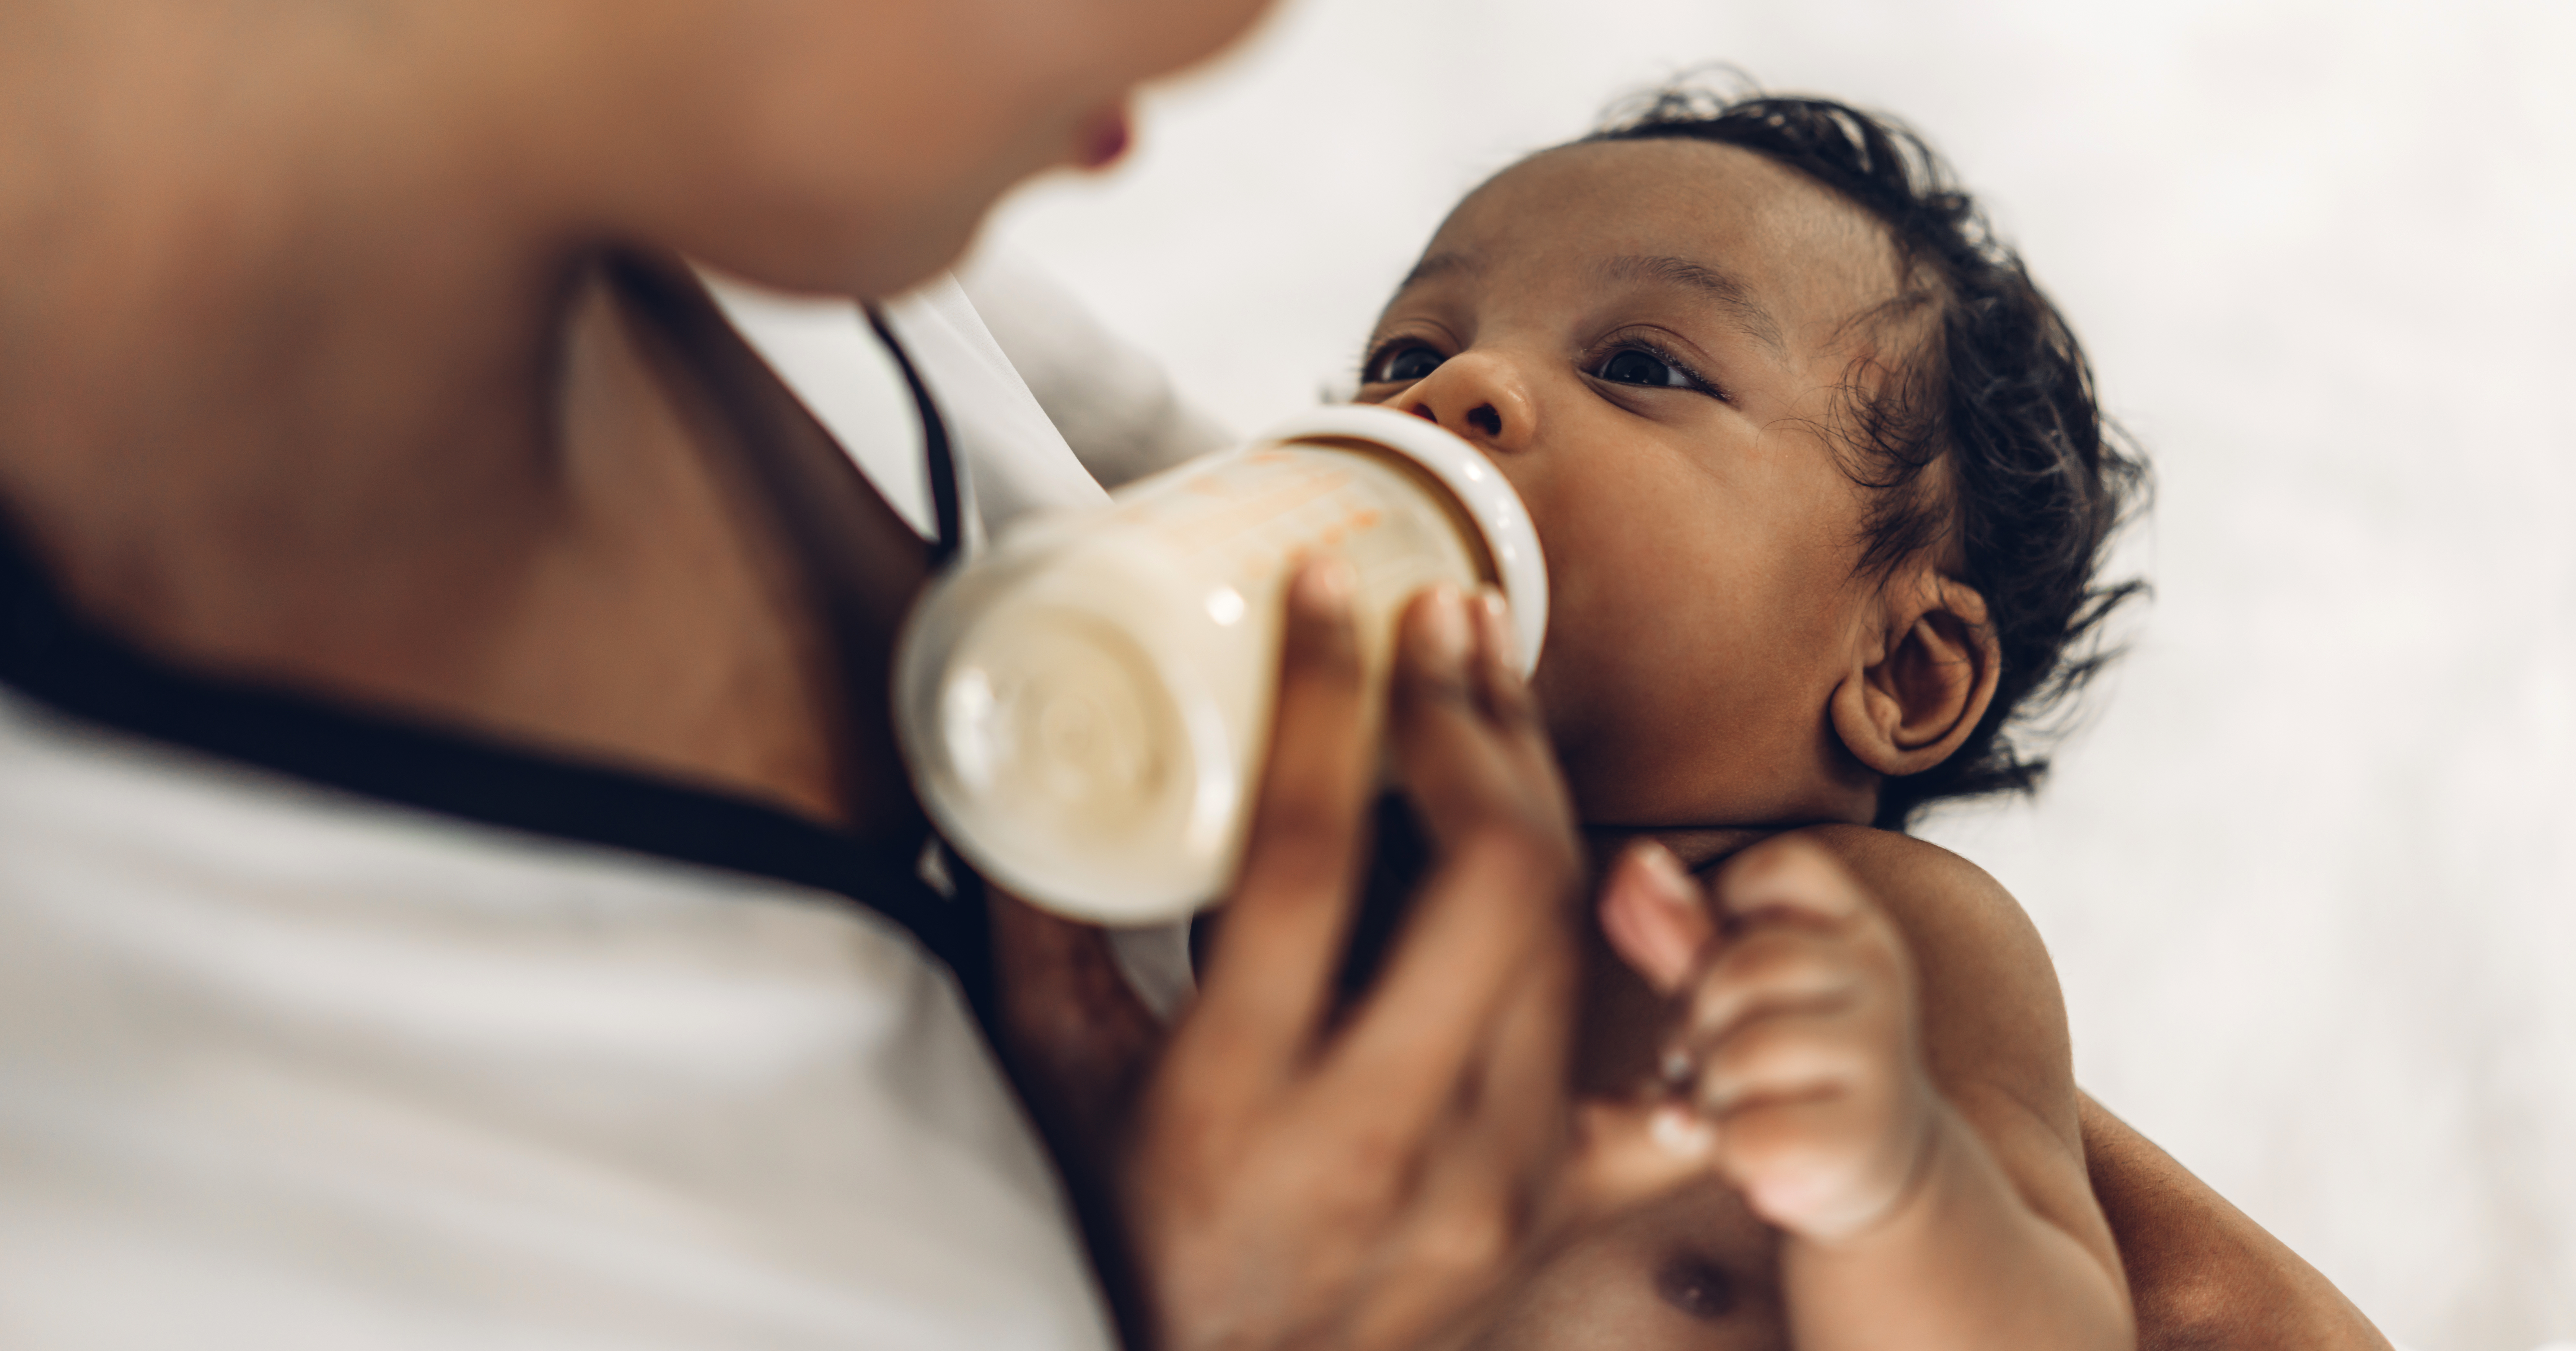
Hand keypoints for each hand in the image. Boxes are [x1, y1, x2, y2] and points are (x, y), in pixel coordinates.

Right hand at [1120, 560, 1583, 1350]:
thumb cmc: (1118, 1231)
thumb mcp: (1055, 1081)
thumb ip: (1045, 921)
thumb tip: (1032, 751)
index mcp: (1235, 1102)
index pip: (1304, 852)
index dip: (1323, 695)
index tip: (1331, 587)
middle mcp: (1381, 1143)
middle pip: (1495, 882)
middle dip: (1480, 725)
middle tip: (1448, 623)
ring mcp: (1486, 1184)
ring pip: (1568, 939)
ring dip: (1545, 795)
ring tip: (1494, 697)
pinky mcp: (1543, 1209)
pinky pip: (1641, 1071)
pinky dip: (1647, 968)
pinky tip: (1631, 876)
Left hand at [1593, 835, 1942, 1244]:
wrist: (1868, 1162)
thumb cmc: (1782, 1058)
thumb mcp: (1736, 985)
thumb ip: (1680, 927)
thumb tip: (1632, 863)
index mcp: (1852, 924)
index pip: (1779, 868)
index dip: (1721, 913)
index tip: (1720, 968)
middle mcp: (1879, 977)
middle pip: (1745, 968)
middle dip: (1695, 1020)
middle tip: (1698, 1058)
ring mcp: (1881, 1055)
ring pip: (1747, 1055)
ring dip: (1709, 1093)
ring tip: (1726, 1104)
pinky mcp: (1868, 1135)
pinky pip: (1756, 1133)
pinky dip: (1728, 1149)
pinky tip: (1749, 1150)